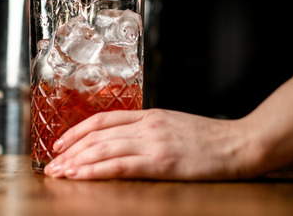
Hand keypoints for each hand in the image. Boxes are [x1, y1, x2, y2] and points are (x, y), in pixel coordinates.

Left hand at [43, 108, 257, 180]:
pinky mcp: (162, 162)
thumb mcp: (173, 125)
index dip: (76, 131)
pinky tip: (81, 176)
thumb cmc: (210, 139)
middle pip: (97, 135)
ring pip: (103, 149)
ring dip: (77, 162)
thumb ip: (147, 129)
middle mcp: (146, 126)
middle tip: (51, 165)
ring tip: (59, 173)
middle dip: (70, 151)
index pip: (102, 120)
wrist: (241, 144)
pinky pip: (120, 165)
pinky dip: (96, 170)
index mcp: (149, 115)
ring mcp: (153, 143)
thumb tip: (121, 139)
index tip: (60, 144)